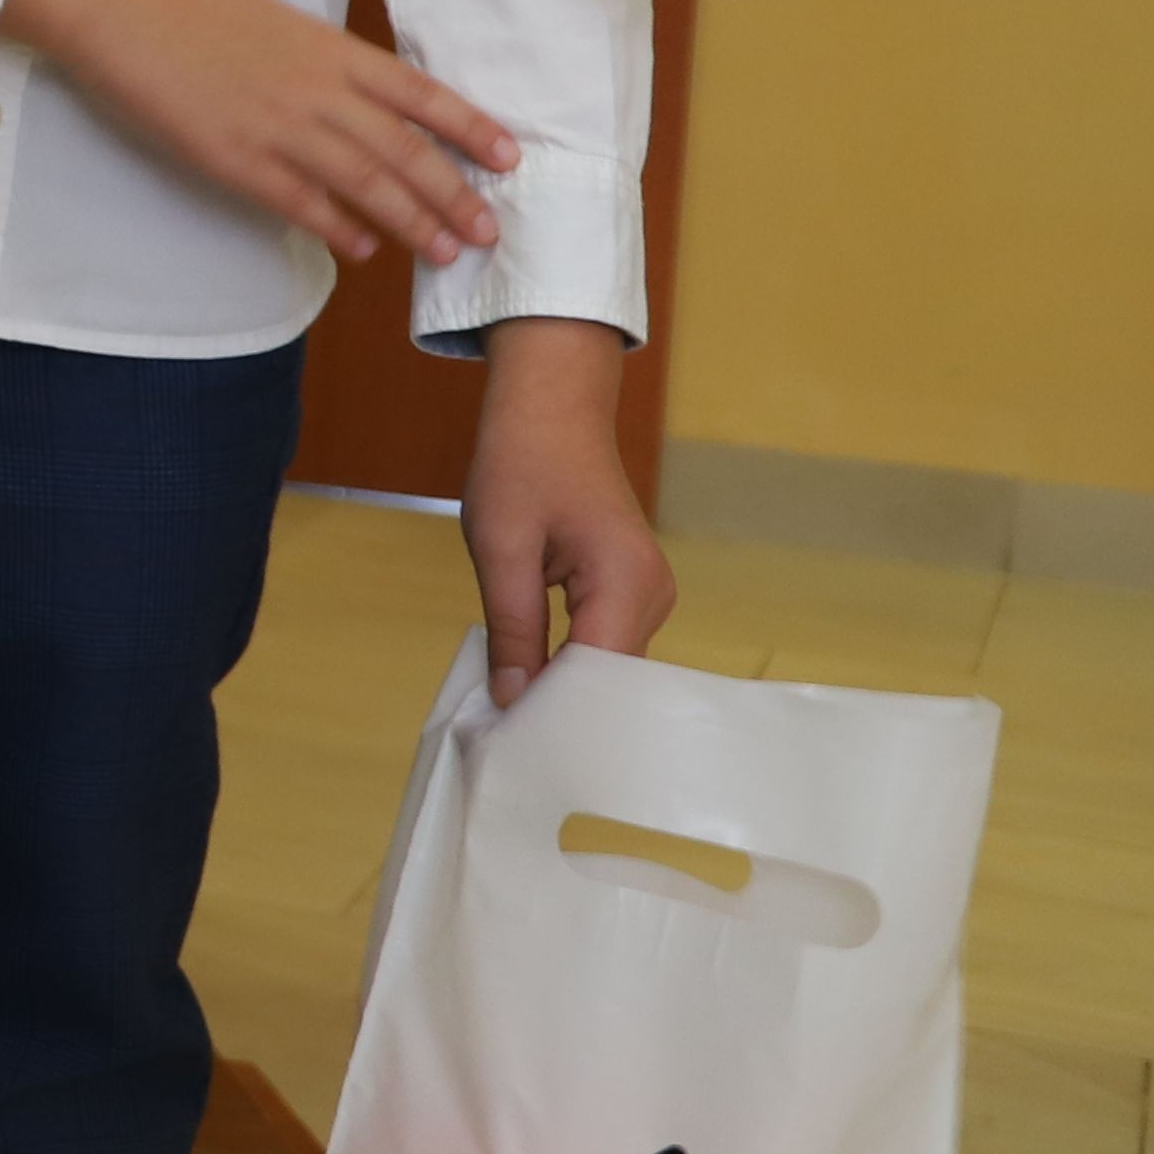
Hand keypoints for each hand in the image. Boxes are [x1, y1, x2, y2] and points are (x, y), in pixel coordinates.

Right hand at [3, 0, 514, 267]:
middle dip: (453, 194)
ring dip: (411, 221)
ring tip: (443, 251)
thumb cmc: (196, 10)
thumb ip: (328, 66)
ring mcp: (280, 130)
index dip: (470, 129)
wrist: (125, 12)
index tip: (508, 158)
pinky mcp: (236, 162)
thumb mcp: (282, 24)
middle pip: (405, 151)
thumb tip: (367, 106)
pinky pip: (302, 204)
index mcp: (334, 51)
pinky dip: (339, 229)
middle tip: (487, 231)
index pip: (422, 95)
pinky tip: (363, 249)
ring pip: (365, 184)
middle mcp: (320, 92)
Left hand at [464, 315, 671, 703]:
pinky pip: (605, 643)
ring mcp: (649, 593)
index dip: (558, 713)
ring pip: (608, 665)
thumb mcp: (500, 548)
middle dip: (560, 707)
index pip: (601, 677)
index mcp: (625, 582)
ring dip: (564, 687)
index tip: (513, 743)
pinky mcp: (633, 590)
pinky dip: (570, 662)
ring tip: (515, 718)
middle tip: (505, 741)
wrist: (552, 409)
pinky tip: (533, 681)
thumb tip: (514, 700)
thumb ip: (512, 627)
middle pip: (611, 679)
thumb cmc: (521, 464)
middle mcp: (652, 595)